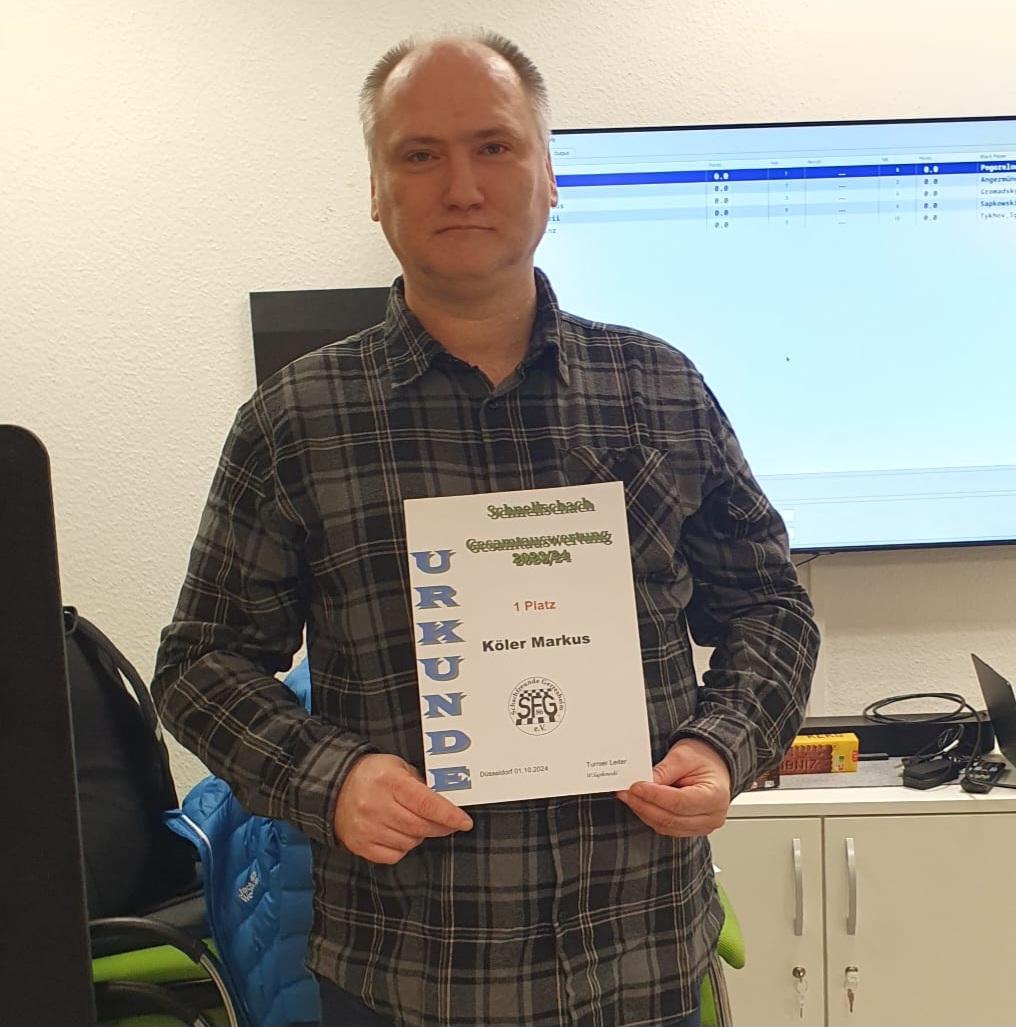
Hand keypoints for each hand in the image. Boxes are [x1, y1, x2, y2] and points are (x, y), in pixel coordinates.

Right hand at [333, 753, 472, 863]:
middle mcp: (376, 805)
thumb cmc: (373, 774)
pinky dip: (403, 847)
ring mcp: (367, 827)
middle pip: (420, 826)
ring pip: (409, 842)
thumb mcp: (398, 767)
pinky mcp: (360, 844)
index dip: (449, 815)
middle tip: (450, 823)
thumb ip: (421, 784)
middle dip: (440, 827)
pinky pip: (393, 855)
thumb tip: (446, 803)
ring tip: (416, 822)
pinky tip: (400, 833)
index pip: (426, 803)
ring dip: (420, 835)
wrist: (334, 786)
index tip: (464, 822)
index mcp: (389, 781)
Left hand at [616, 738, 731, 837]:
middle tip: (625, 792)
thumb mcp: (682, 756)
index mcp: (715, 796)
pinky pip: (668, 829)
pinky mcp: (692, 829)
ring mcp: (703, 826)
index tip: (635, 787)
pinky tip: (640, 804)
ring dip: (645, 813)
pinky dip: (652, 817)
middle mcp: (712, 816)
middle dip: (644, 805)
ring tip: (629, 797)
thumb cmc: (703, 758)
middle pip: (671, 818)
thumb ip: (663, 771)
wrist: (713, 764)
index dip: (654, 796)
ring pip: (667, 826)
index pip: (679, 802)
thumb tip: (642, 784)